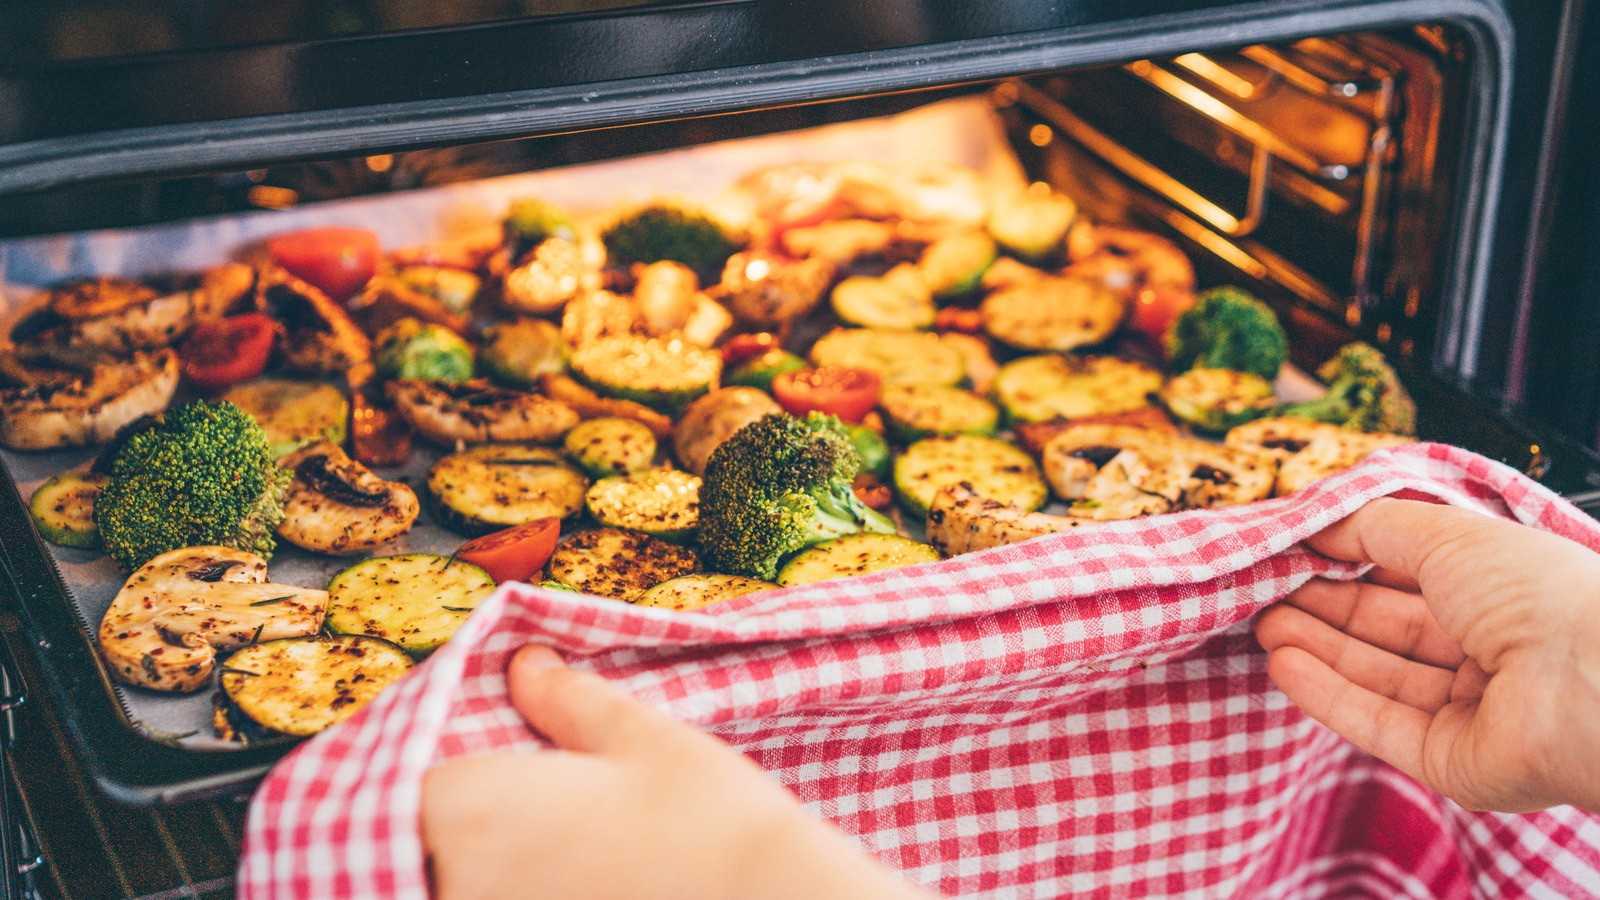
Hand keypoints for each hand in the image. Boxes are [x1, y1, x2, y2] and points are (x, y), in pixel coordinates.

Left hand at [422, 644, 933, 899]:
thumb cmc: (708, 816)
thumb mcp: (640, 737)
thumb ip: (565, 702)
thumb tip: (525, 666)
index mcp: (468, 809)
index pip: (403, 789)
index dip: (435, 774)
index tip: (469, 766)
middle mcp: (459, 883)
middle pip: (424, 851)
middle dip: (450, 834)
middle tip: (532, 812)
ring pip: (460, 888)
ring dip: (484, 871)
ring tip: (559, 849)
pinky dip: (525, 893)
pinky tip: (574, 880)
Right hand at [1255, 496, 1599, 813]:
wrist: (1588, 682)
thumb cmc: (1536, 594)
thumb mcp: (1444, 534)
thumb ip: (1373, 527)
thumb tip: (1319, 526)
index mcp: (1503, 593)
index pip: (1412, 580)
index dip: (1351, 567)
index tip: (1295, 555)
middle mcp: (1492, 652)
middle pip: (1388, 632)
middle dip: (1323, 611)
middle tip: (1263, 595)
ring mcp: (1472, 712)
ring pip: (1378, 678)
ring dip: (1316, 650)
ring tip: (1262, 627)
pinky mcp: (1451, 761)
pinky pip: (1379, 724)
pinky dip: (1327, 694)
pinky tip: (1283, 665)